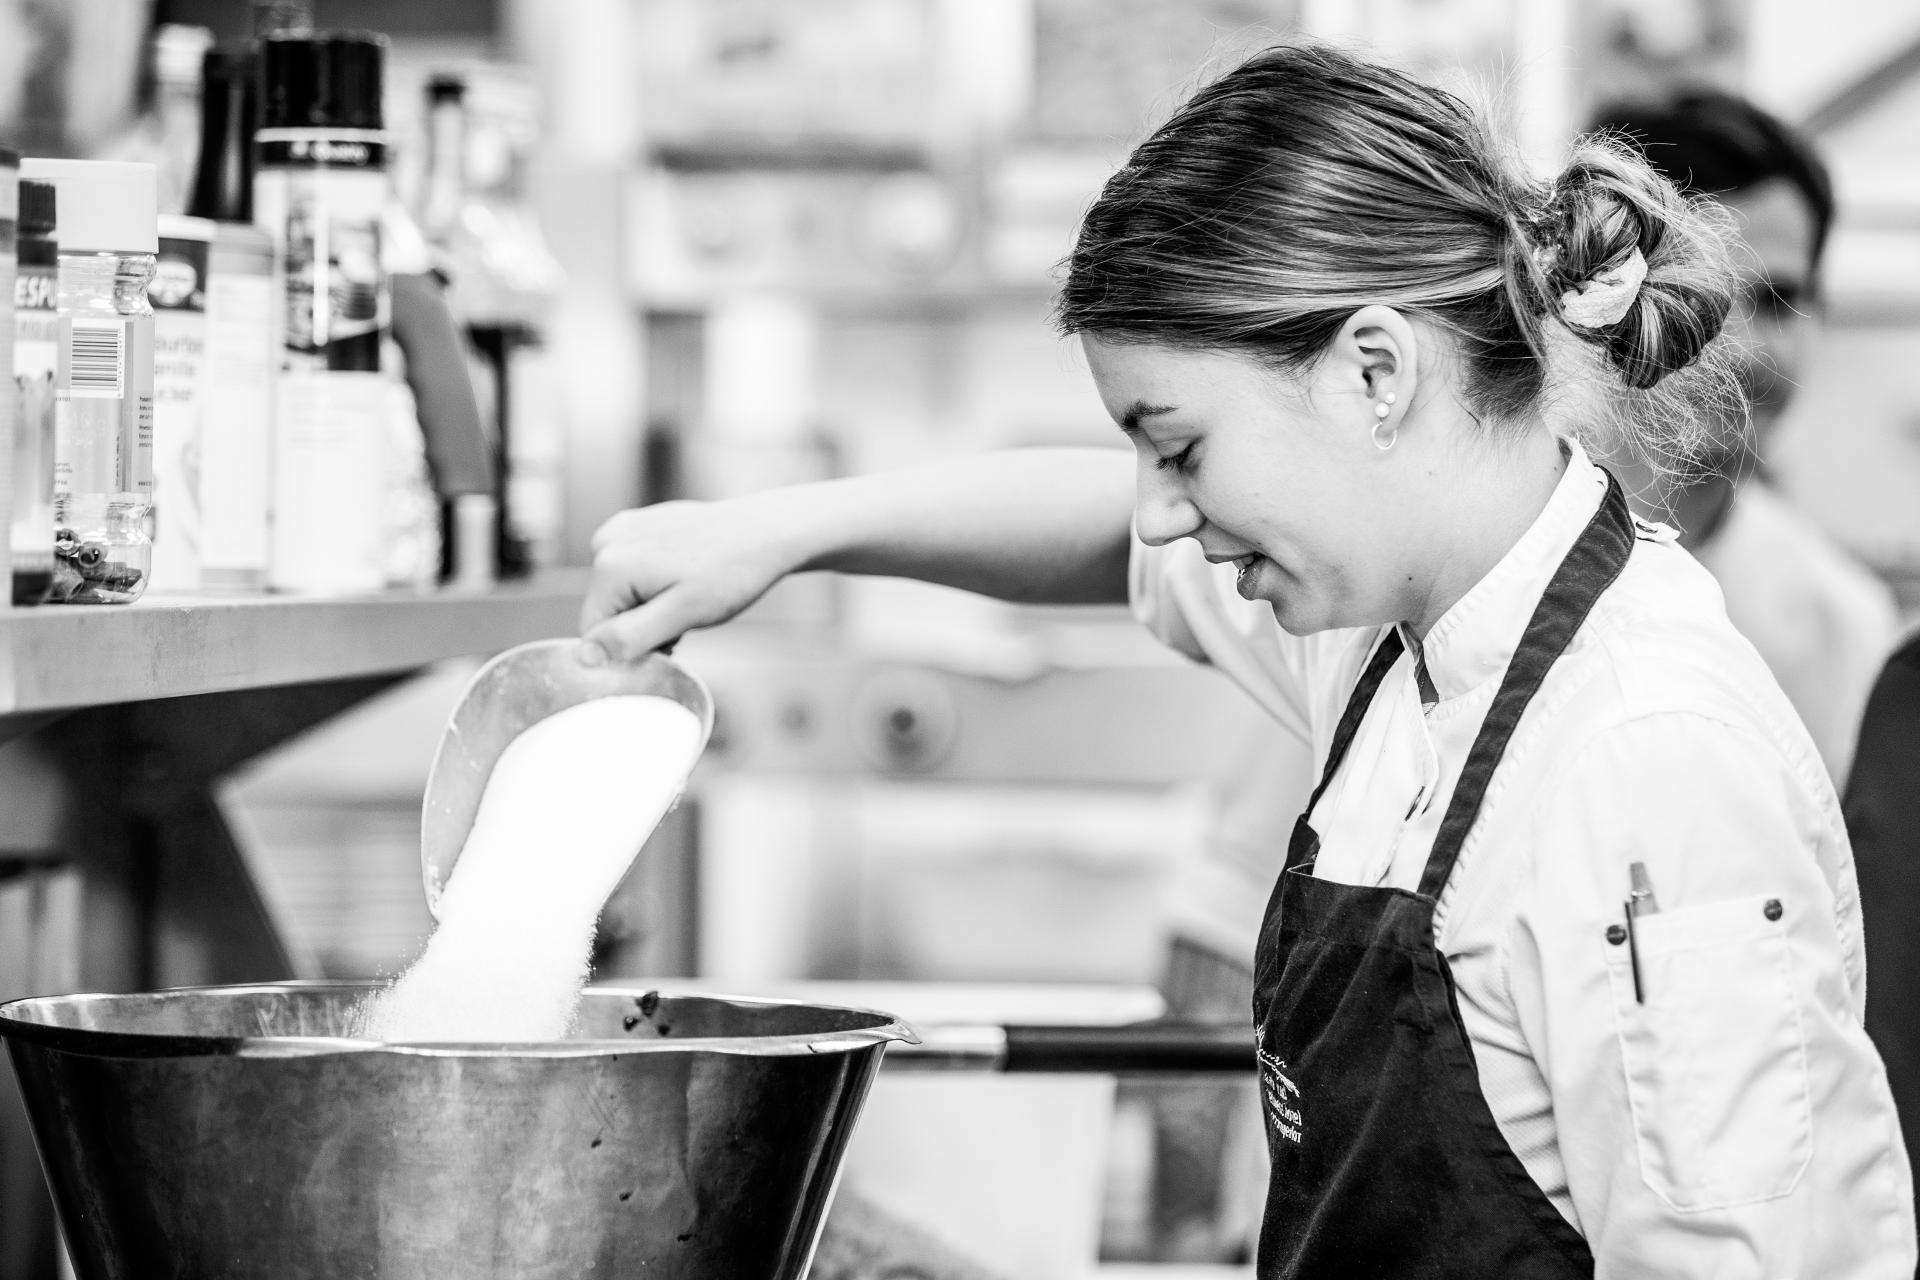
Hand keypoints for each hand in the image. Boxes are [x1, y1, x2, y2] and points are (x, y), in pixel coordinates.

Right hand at [578, 498, 798, 662]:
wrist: (766, 532)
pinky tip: (687, 576)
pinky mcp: (640, 523)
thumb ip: (630, 637)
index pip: (594, 633)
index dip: (633, 646)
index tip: (673, 637)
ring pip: (623, 593)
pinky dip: (657, 582)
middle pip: (609, 611)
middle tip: (687, 617)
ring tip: (691, 595)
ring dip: (652, 606)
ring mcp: (624, 528)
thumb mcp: (682, 615)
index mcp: (610, 565)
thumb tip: (584, 656)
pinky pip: (635, 569)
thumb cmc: (731, 574)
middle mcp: (607, 541)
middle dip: (644, 624)